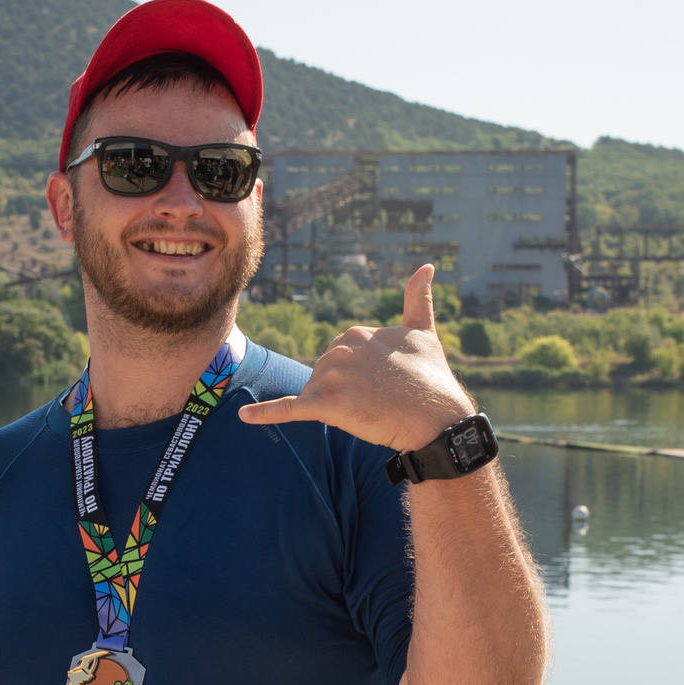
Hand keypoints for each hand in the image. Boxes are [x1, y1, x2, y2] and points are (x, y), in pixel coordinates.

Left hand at [236, 264, 474, 453]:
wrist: (439, 418)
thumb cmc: (432, 378)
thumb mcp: (425, 332)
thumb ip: (417, 299)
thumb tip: (426, 266)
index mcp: (355, 332)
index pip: (338, 361)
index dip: (356, 380)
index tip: (381, 388)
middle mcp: (340, 348)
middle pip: (323, 378)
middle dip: (342, 395)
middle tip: (376, 403)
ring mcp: (332, 376)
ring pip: (315, 396)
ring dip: (334, 409)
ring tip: (368, 413)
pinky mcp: (327, 404)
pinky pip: (290, 408)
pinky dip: (265, 413)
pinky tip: (244, 416)